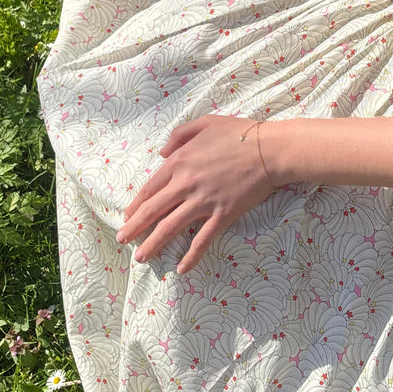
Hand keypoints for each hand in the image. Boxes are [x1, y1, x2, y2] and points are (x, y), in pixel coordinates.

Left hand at [115, 115, 277, 274]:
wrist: (269, 150)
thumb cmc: (239, 133)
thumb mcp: (204, 123)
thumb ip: (179, 136)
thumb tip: (161, 153)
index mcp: (179, 162)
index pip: (150, 188)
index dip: (136, 205)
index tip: (127, 217)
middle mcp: (185, 184)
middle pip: (153, 210)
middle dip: (135, 228)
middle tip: (123, 240)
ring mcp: (203, 201)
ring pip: (170, 227)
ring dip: (153, 244)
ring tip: (141, 258)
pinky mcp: (222, 215)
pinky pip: (202, 239)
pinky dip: (191, 256)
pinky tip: (181, 268)